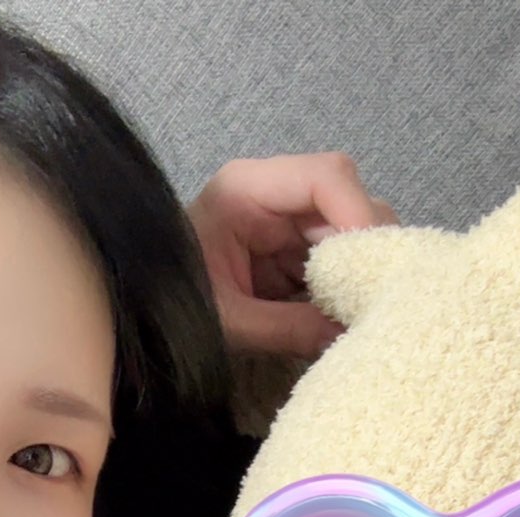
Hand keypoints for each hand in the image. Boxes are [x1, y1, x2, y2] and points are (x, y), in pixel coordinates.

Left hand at [188, 152, 396, 358]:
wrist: (145, 315)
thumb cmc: (169, 305)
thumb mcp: (227, 321)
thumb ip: (286, 328)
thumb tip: (347, 336)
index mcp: (245, 189)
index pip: (325, 176)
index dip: (359, 214)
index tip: (372, 264)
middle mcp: (275, 193)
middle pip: (349, 198)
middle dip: (367, 247)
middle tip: (374, 297)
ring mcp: (288, 219)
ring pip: (352, 227)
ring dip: (361, 269)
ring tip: (359, 310)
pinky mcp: (295, 248)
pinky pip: (339, 257)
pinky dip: (349, 284)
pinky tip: (345, 312)